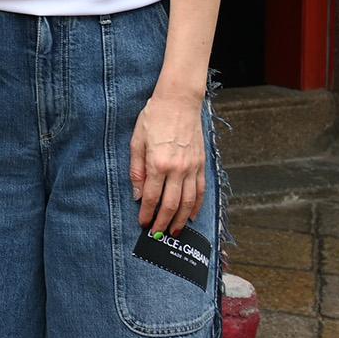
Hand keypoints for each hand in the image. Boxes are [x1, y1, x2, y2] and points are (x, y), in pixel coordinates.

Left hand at [131, 90, 205, 234]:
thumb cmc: (153, 118)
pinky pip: (200, 190)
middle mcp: (177, 169)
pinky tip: (191, 215)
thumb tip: (136, 194)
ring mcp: (192, 168)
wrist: (179, 102)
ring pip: (188, 202)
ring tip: (174, 231)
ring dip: (180, 219)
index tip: (142, 224)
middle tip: (157, 235)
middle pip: (171, 204)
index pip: (151, 196)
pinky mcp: (202, 164)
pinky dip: (197, 206)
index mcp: (158, 163)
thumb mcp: (137, 141)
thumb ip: (136, 169)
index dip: (146, 213)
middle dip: (163, 222)